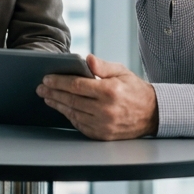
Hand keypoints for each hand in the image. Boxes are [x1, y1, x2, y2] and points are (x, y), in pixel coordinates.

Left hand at [36, 55, 158, 139]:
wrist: (152, 114)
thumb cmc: (134, 90)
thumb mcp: (121, 72)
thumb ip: (102, 66)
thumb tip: (87, 58)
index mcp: (109, 91)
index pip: (76, 85)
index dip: (59, 82)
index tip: (47, 79)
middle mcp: (105, 109)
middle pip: (71, 100)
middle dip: (53, 93)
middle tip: (41, 88)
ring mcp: (104, 124)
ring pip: (73, 113)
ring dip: (58, 105)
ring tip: (48, 98)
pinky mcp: (103, 135)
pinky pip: (80, 125)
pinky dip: (70, 116)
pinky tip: (63, 109)